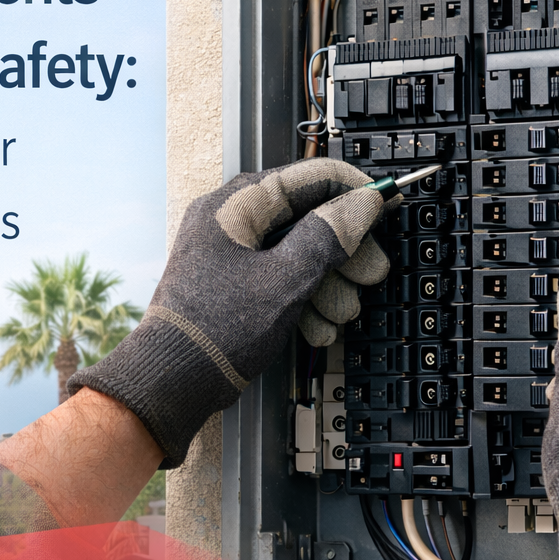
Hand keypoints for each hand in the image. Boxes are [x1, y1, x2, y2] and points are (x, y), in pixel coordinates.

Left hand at [68, 159, 390, 467]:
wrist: (172, 382)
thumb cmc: (214, 330)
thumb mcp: (286, 280)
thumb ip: (328, 237)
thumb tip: (362, 204)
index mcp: (234, 206)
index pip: (306, 177)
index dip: (352, 189)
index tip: (386, 202)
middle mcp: (228, 222)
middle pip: (305, 218)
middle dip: (343, 251)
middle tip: (372, 274)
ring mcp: (228, 253)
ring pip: (295, 252)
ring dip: (327, 283)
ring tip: (343, 313)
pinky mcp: (231, 284)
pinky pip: (278, 278)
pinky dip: (302, 299)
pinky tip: (318, 329)